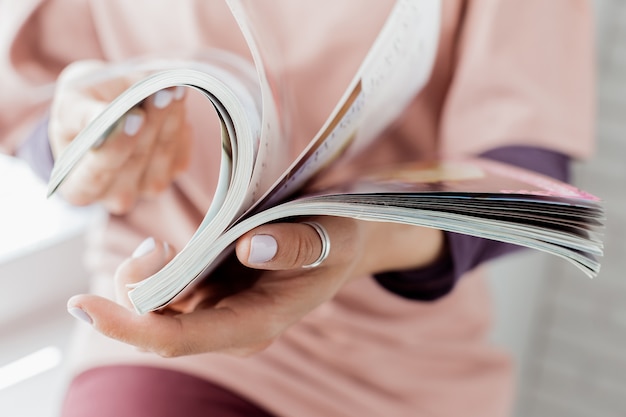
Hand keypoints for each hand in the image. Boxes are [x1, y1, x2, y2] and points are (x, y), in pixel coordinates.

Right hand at [49, 60, 191, 213]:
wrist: (106, 102)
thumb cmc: (80, 106)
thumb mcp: (70, 103)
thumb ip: (82, 115)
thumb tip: (103, 118)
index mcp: (78, 187)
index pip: (96, 174)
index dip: (117, 146)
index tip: (134, 117)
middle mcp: (114, 195)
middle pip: (136, 161)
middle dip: (151, 123)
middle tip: (161, 92)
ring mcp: (147, 187)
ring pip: (163, 153)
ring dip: (170, 118)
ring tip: (171, 88)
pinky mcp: (174, 172)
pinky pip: (181, 148)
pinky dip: (179, 121)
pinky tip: (174, 99)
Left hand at [67, 217, 443, 356]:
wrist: (344, 238)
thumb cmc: (340, 236)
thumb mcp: (330, 235)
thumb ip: (295, 244)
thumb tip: (247, 247)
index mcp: (258, 322)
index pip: (180, 338)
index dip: (129, 325)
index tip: (84, 305)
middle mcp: (231, 326)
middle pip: (157, 327)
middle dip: (133, 292)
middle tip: (154, 246)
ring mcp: (220, 311)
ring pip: (156, 309)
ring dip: (141, 279)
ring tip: (162, 244)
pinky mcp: (212, 292)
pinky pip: (166, 290)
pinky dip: (153, 270)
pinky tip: (165, 247)